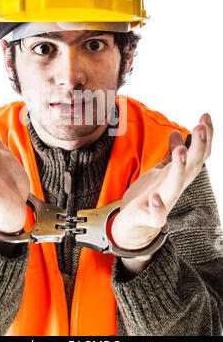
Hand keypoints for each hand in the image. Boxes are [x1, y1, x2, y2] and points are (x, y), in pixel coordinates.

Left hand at [111, 113, 212, 251]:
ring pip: (176, 185)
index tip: (206, 116)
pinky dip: (157, 208)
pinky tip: (155, 198)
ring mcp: (164, 201)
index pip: (198, 154)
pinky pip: (156, 214)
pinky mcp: (148, 216)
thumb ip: (170, 153)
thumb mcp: (161, 170)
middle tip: (201, 125)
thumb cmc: (149, 194)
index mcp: (179, 174)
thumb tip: (177, 133)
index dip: (204, 137)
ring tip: (180, 151)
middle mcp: (175, 186)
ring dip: (179, 168)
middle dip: (199, 146)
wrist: (135, 226)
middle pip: (192, 166)